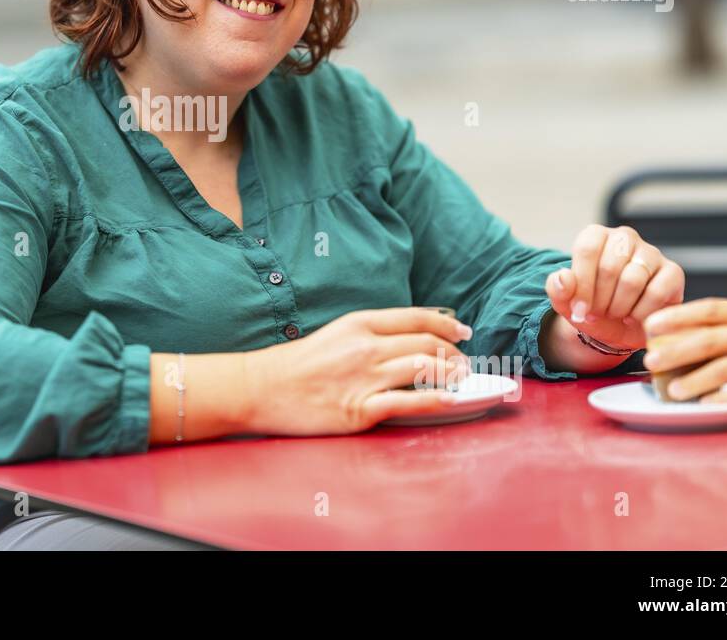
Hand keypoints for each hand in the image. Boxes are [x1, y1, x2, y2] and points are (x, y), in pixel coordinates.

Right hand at [245, 308, 471, 435]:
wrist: (262, 388)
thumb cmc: (298, 364)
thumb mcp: (336, 334)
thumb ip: (370, 335)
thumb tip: (409, 340)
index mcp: (359, 324)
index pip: (416, 318)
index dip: (447, 325)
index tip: (463, 333)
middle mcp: (366, 347)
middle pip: (426, 343)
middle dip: (453, 353)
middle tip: (464, 363)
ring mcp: (364, 378)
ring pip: (424, 368)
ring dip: (451, 373)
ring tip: (461, 379)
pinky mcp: (361, 409)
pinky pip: (409, 403)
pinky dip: (436, 400)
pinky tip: (451, 400)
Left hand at [545, 224, 684, 352]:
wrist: (620, 329)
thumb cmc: (593, 309)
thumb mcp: (568, 304)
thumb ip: (557, 289)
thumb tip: (562, 278)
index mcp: (596, 236)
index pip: (587, 249)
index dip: (582, 284)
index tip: (579, 310)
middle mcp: (625, 238)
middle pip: (609, 266)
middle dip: (599, 299)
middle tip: (597, 314)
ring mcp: (651, 253)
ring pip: (632, 280)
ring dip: (619, 307)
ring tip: (615, 314)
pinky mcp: (673, 272)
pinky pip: (657, 292)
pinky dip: (641, 312)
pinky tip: (634, 317)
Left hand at [642, 297, 726, 405]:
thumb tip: (689, 314)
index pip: (712, 310)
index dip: (679, 315)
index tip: (651, 324)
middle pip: (713, 339)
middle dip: (677, 350)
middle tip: (650, 360)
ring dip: (695, 379)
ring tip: (673, 389)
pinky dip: (724, 397)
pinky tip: (706, 402)